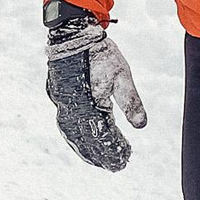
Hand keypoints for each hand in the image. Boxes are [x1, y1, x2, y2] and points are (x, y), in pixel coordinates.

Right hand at [45, 0, 146, 170]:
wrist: (74, 33)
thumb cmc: (100, 54)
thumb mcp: (122, 76)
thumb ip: (131, 102)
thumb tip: (141, 126)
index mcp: (88, 107)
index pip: (103, 137)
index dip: (115, 149)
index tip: (126, 159)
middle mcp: (71, 109)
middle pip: (87, 141)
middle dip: (102, 155)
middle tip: (116, 166)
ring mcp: (62, 104)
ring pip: (74, 136)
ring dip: (87, 150)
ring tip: (99, 160)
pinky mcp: (58, 97)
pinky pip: (66, 126)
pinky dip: (75, 137)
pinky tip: (82, 141)